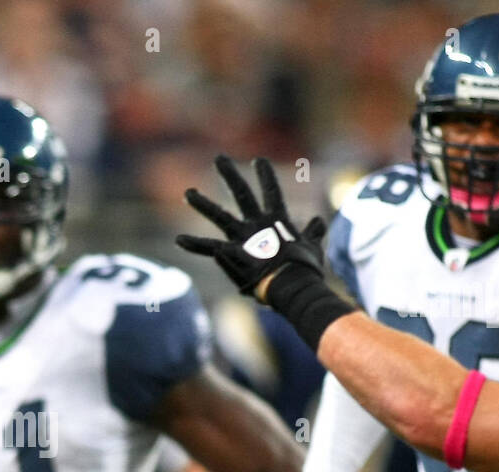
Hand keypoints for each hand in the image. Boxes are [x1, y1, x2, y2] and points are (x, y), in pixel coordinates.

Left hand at [176, 155, 326, 297]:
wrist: (292, 286)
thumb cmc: (305, 270)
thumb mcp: (312, 247)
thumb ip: (313, 233)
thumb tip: (319, 222)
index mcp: (277, 221)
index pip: (271, 192)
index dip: (265, 176)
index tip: (258, 160)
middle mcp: (257, 224)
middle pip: (241, 193)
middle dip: (230, 174)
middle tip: (219, 158)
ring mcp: (242, 238)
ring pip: (219, 215)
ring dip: (203, 203)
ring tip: (188, 192)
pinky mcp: (231, 254)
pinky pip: (208, 248)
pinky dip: (195, 244)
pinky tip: (179, 240)